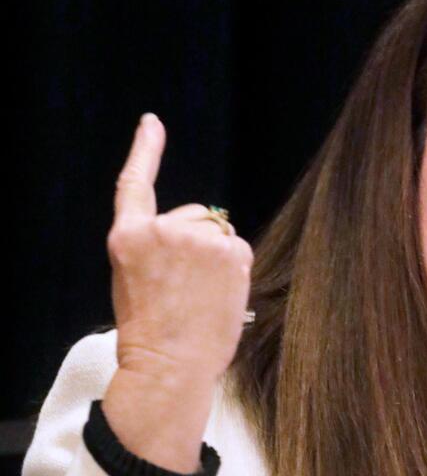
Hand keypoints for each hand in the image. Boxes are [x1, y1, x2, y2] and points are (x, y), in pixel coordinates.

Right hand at [107, 113, 252, 381]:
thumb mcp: (134, 279)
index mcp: (128, 237)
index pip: (135, 184)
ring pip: (217, 232)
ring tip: (201, 293)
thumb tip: (201, 228)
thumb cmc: (151, 331)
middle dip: (195, 240)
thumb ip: (158, 247)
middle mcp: (162, 228)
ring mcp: (198, 237)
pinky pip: (236, 246)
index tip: (152, 123)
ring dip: (215, 254)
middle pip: (194, 214)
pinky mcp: (229, 249)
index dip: (145, 150)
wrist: (170, 365)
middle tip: (186, 284)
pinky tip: (219, 292)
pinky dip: (234, 264)